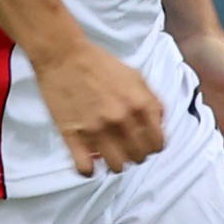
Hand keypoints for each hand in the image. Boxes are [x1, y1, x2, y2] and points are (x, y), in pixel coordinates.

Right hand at [33, 37, 167, 177]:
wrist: (63, 55)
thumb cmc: (98, 64)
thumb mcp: (136, 76)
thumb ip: (153, 101)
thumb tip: (160, 124)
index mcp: (140, 105)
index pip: (158, 144)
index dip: (153, 145)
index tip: (144, 143)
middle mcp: (121, 120)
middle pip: (139, 158)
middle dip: (135, 154)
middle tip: (126, 146)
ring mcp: (97, 130)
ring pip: (117, 167)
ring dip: (115, 162)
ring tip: (108, 152)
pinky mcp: (73, 136)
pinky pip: (85, 169)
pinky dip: (88, 169)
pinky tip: (88, 159)